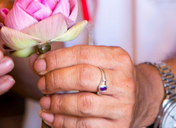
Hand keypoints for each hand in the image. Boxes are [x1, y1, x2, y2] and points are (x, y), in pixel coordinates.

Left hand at [31, 45, 154, 127]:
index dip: (57, 59)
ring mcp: (122, 106)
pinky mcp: (117, 127)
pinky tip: (51, 117)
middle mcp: (123, 81)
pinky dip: (62, 122)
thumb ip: (69, 59)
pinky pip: (84, 126)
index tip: (39, 65)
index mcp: (119, 58)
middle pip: (82, 77)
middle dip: (55, 80)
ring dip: (57, 103)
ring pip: (82, 104)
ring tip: (44, 102)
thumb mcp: (99, 61)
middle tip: (42, 84)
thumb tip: (35, 60)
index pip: (83, 54)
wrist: (140, 98)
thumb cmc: (112, 78)